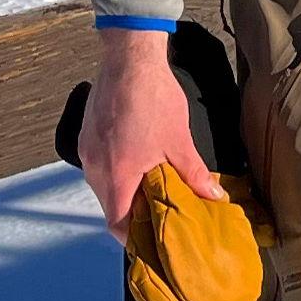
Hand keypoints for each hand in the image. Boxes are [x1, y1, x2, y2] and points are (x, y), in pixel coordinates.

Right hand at [82, 25, 221, 229]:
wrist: (129, 58)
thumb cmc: (153, 97)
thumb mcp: (179, 141)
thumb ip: (194, 174)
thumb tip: (213, 196)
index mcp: (115, 175)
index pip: (117, 223)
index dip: (134, 238)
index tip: (151, 242)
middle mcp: (94, 167)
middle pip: (110, 205)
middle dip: (133, 213)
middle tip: (159, 215)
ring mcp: (87, 150)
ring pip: (104, 185)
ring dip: (124, 190)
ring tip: (152, 188)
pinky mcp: (87, 134)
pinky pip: (99, 164)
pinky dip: (116, 171)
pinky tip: (138, 161)